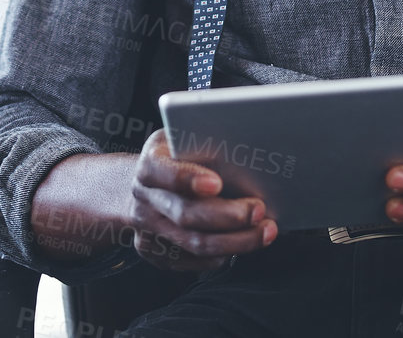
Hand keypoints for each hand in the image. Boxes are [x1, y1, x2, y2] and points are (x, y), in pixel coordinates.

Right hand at [124, 129, 277, 270]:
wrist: (138, 189)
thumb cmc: (172, 159)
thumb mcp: (180, 141)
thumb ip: (202, 146)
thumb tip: (244, 153)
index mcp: (148, 167)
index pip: (161, 172)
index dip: (187, 178)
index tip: (217, 183)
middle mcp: (144, 201)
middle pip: (185, 215)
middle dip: (228, 215)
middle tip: (259, 210)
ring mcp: (148, 232)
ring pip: (194, 244)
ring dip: (236, 241)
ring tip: (265, 231)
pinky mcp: (158, 255)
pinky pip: (196, 261)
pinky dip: (225, 253)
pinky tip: (244, 241)